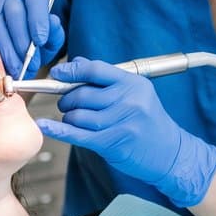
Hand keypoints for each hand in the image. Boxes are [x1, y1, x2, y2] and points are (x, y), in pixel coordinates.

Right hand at [0, 0, 65, 75]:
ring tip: (17, 68)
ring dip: (7, 50)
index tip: (40, 41)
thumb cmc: (35, 38)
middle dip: (22, 41)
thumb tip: (52, 23)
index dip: (38, 19)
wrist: (17, 42)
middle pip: (14, 12)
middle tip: (30, 62)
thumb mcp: (51, 37)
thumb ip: (55, 33)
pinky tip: (2, 64)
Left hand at [37, 58, 215, 207]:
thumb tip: (76, 62)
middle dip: (66, 99)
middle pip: (82, 94)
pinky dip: (58, 130)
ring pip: (78, 115)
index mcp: (133, 83)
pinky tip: (45, 126)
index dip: (71, 70)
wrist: (170, 153)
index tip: (57, 73)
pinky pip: (78, 135)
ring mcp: (122, 122)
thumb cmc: (149, 123)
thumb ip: (106, 79)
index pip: (95, 69)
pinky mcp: (114, 143)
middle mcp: (129, 100)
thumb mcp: (136, 94)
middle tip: (65, 104)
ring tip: (74, 120)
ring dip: (68, 118)